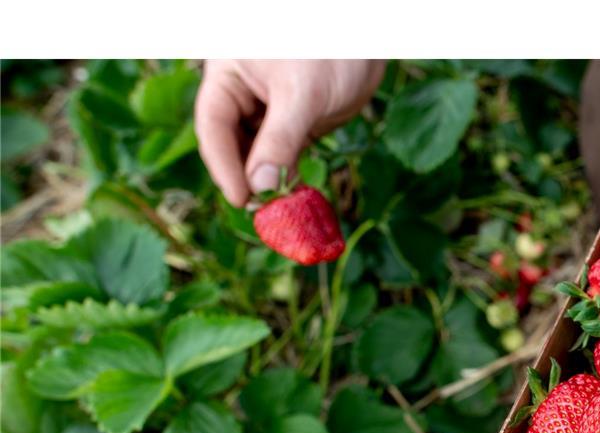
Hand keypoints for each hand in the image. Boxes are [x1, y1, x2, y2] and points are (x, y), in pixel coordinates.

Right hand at [195, 59, 384, 206]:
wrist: (371, 40)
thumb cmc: (331, 49)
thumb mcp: (303, 93)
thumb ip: (280, 139)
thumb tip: (260, 186)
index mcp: (228, 75)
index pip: (213, 125)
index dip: (223, 165)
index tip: (241, 198)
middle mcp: (243, 93)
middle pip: (232, 143)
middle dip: (246, 177)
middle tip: (263, 211)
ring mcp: (270, 110)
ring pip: (259, 153)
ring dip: (268, 181)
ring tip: (281, 208)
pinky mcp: (296, 123)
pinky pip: (285, 155)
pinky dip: (289, 176)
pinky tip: (296, 195)